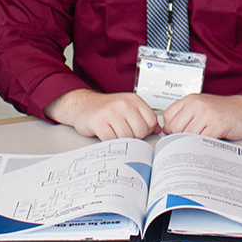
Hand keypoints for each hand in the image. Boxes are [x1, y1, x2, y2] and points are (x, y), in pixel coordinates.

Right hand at [44, 89, 158, 140]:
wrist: (83, 105)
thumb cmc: (107, 108)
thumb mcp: (128, 107)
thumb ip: (143, 117)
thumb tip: (158, 130)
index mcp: (134, 100)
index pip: (152, 121)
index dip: (146, 130)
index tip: (137, 130)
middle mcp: (123, 104)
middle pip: (141, 131)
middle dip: (135, 136)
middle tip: (125, 133)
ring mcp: (111, 112)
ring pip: (127, 137)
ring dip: (122, 140)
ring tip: (115, 133)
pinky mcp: (99, 122)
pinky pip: (112, 140)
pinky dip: (110, 142)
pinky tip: (107, 134)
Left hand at [162, 94, 241, 140]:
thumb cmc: (222, 111)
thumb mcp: (200, 107)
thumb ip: (185, 115)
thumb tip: (167, 130)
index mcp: (190, 99)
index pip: (168, 116)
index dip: (170, 128)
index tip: (177, 133)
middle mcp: (197, 104)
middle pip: (175, 127)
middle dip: (180, 136)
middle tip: (191, 138)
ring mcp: (206, 114)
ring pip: (187, 134)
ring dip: (192, 141)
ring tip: (201, 138)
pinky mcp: (216, 124)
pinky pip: (200, 139)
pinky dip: (202, 143)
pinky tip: (208, 140)